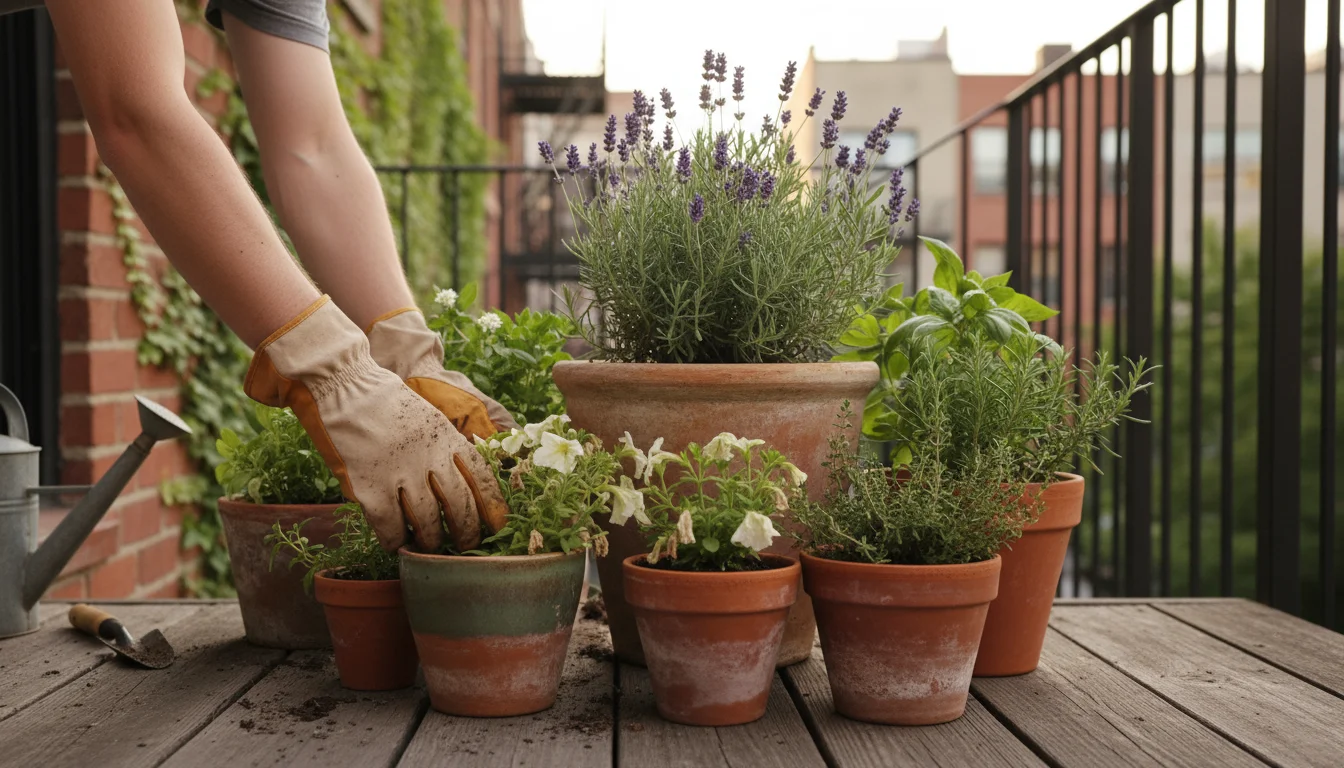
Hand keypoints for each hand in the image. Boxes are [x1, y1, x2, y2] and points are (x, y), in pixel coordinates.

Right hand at [244, 297, 508, 550]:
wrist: (344, 385)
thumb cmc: (384, 401)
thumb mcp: (429, 417)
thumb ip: (446, 446)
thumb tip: (461, 481)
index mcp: (448, 438)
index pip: (482, 477)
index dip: (493, 505)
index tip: (499, 525)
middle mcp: (430, 457)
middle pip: (460, 506)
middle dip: (467, 532)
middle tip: (465, 544)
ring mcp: (401, 474)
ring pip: (428, 522)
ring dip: (431, 540)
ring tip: (429, 545)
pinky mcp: (370, 488)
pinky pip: (390, 528)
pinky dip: (395, 541)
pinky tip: (395, 543)